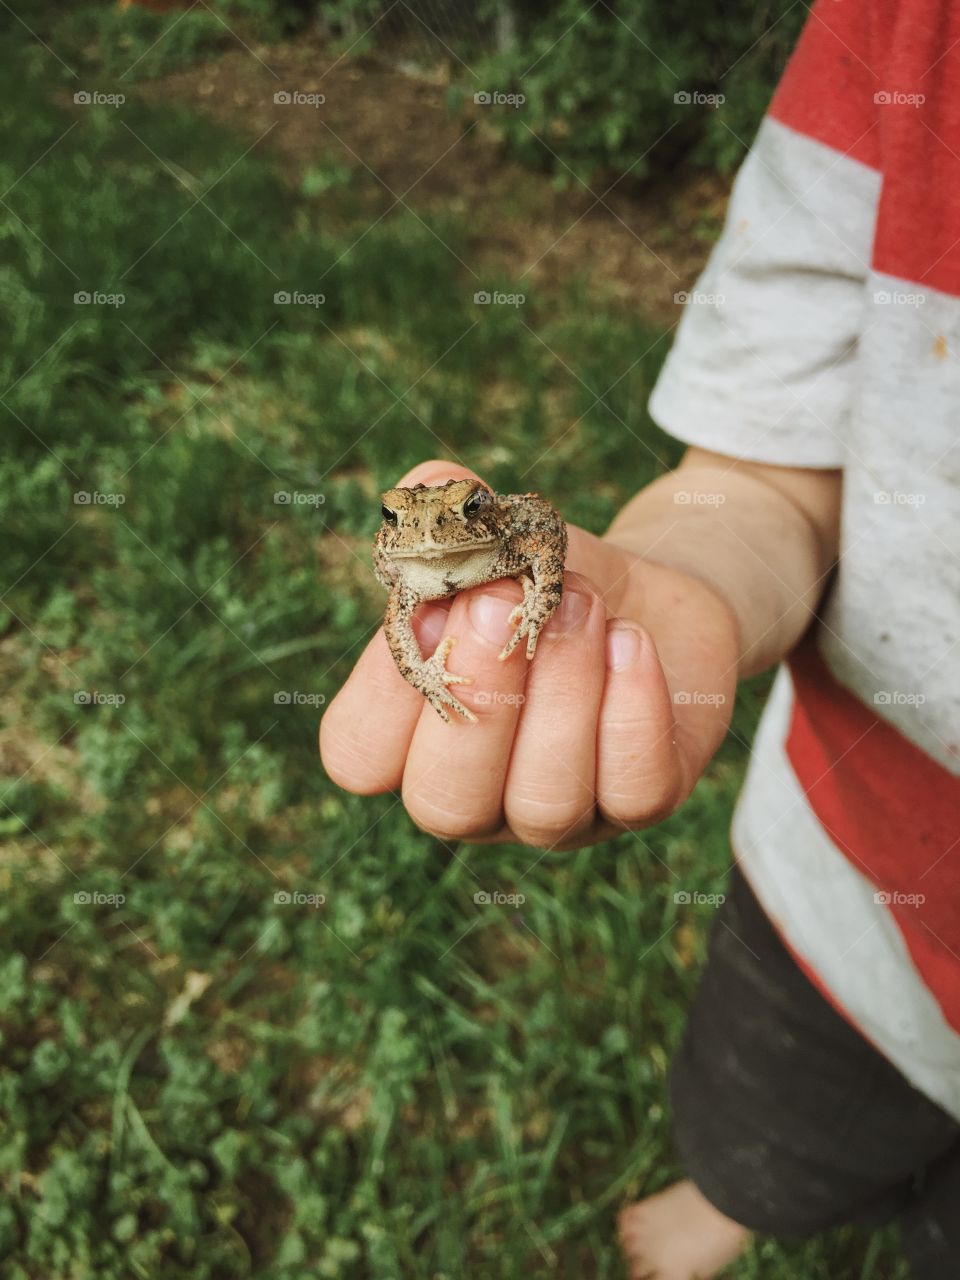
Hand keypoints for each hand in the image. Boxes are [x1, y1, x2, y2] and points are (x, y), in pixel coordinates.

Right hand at [320, 461, 739, 848]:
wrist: (643, 601)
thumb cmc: (542, 583)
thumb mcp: (493, 544)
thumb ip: (452, 517)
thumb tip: (430, 482)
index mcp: (414, 741)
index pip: (358, 759)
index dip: (382, 692)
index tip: (428, 607)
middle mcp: (478, 795)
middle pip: (446, 802)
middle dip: (478, 692)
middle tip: (498, 596)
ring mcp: (557, 812)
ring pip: (544, 803)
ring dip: (561, 690)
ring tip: (576, 602)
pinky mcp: (639, 802)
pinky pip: (634, 791)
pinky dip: (632, 708)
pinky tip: (630, 640)